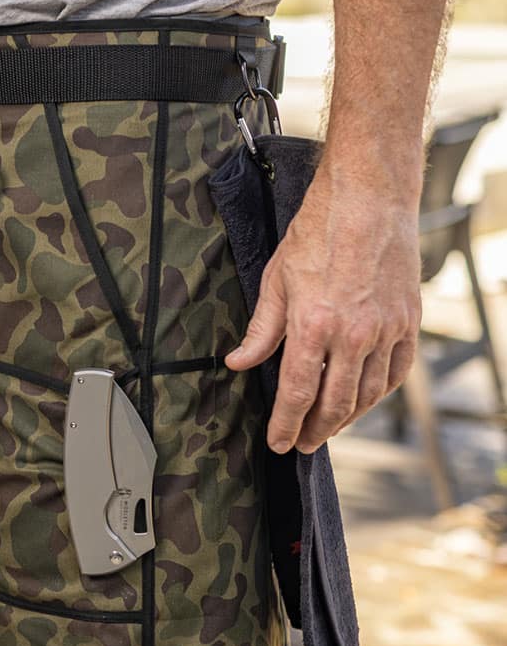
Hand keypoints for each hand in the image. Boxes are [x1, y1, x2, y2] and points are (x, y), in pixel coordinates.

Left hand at [225, 163, 421, 453]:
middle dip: (315, 430)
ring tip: (327, 428)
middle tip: (301, 444)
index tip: (278, 443)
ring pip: (367, 394)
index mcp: (314, 326)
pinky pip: (396, 372)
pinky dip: (378, 393)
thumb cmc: (317, 234)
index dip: (285, 424)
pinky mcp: (408, 322)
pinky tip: (363, 400)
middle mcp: (353, 335)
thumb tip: (238, 363)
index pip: (297, 393)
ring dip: (346, 418)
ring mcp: (386, 330)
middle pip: (334, 403)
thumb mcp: (275, 281)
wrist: (368, 201)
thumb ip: (261, 331)